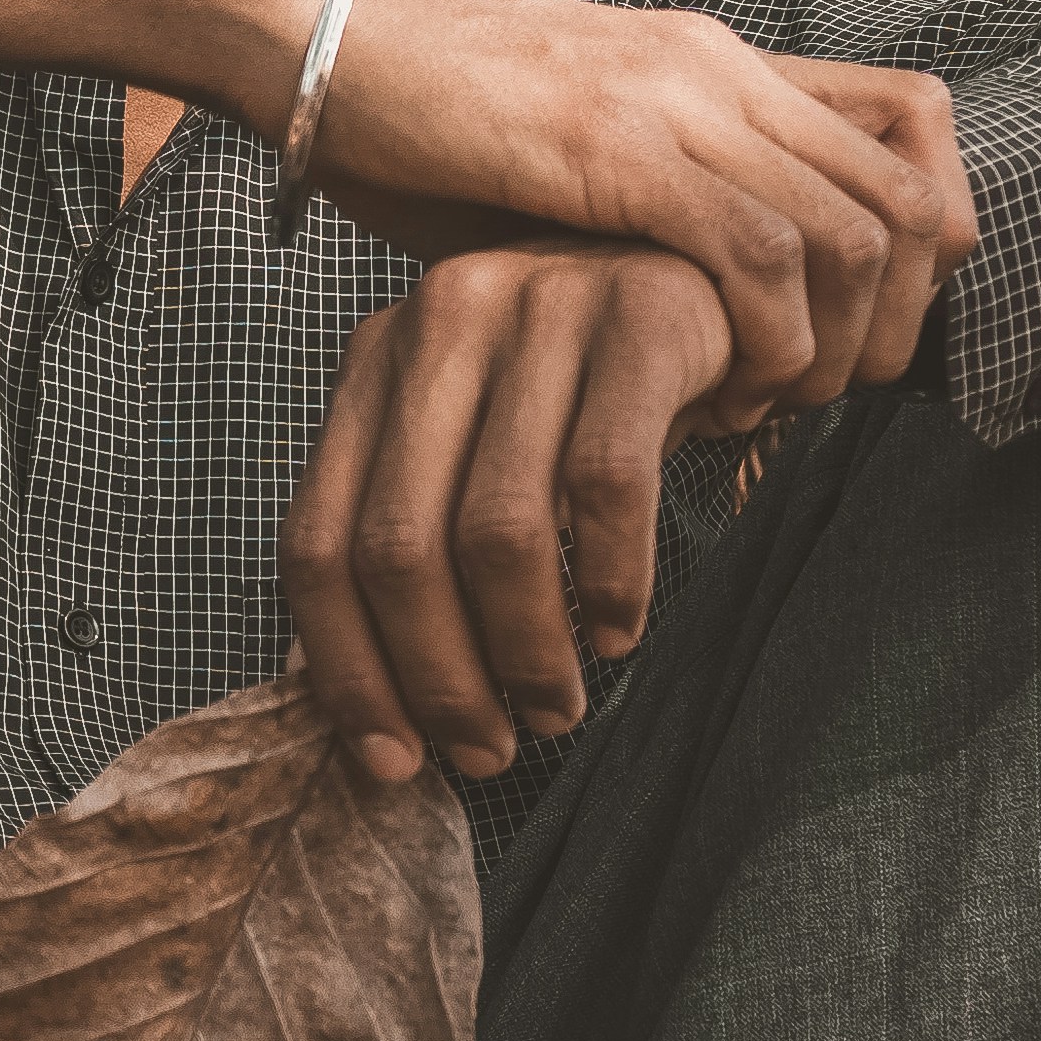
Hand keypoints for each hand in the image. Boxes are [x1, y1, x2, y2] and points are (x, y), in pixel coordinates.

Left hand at [284, 245, 738, 785]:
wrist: (724, 279)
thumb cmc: (590, 394)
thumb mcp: (483, 446)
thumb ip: (420, 540)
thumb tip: (376, 724)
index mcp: (375, 358)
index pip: (316, 541)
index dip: (346, 669)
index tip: (393, 760)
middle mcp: (439, 319)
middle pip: (399, 548)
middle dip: (440, 680)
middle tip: (490, 750)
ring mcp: (538, 306)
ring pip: (500, 530)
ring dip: (527, 651)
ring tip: (555, 708)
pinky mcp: (640, 315)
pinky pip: (607, 484)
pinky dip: (613, 581)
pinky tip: (621, 632)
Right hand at [304, 0, 977, 418]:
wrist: (308, 38)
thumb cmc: (424, 127)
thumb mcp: (576, 159)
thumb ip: (656, 213)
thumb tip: (713, 318)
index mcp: (723, 62)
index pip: (920, 128)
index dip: (925, 250)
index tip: (857, 333)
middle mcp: (722, 68)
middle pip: (915, 199)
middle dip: (897, 328)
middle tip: (821, 398)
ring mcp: (675, 100)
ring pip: (855, 235)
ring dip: (832, 349)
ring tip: (763, 403)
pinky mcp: (613, 146)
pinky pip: (755, 253)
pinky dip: (762, 343)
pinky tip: (710, 389)